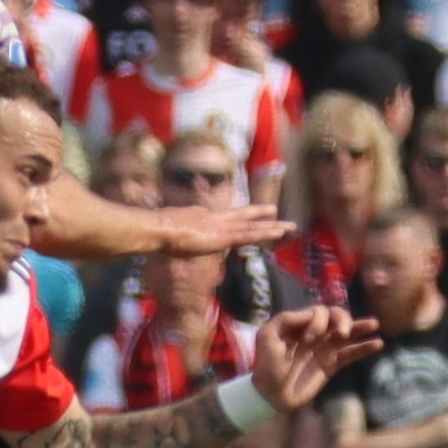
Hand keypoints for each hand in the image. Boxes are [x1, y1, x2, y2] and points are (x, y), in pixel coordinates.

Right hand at [152, 201, 292, 255]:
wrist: (159, 228)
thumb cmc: (157, 233)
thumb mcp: (168, 234)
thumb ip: (174, 234)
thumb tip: (167, 237)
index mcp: (201, 216)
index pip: (223, 218)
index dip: (235, 218)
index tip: (245, 216)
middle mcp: (215, 218)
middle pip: (242, 216)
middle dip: (258, 214)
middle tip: (274, 210)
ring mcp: (221, 226)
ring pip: (252, 227)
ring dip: (272, 227)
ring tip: (290, 227)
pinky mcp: (225, 237)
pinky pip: (251, 236)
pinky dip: (266, 233)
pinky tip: (280, 233)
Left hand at [250, 305, 379, 409]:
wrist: (271, 395)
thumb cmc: (266, 366)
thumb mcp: (268, 336)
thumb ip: (285, 319)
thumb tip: (312, 313)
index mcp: (300, 324)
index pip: (319, 312)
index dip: (318, 322)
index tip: (308, 340)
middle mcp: (315, 333)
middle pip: (336, 316)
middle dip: (342, 320)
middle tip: (340, 335)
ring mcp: (324, 349)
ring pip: (347, 332)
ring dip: (360, 326)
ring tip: (373, 324)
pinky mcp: (331, 365)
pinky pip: (351, 354)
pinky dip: (365, 348)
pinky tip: (378, 343)